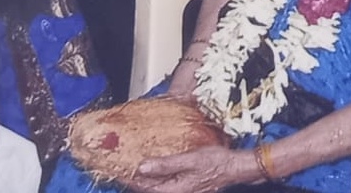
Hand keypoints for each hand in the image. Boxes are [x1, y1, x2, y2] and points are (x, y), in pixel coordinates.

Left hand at [132, 145, 254, 192]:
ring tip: (133, 165)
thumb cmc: (216, 162)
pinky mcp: (185, 187)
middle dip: (134, 178)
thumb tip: (142, 167)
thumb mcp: (190, 160)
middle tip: (121, 165)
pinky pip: (165, 183)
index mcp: (174, 190)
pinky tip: (154, 166)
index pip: (144, 186)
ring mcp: (181, 191)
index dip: (128, 177)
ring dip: (144, 177)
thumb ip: (166, 165)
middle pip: (148, 189)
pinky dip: (156, 176)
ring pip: (156, 186)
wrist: (235, 168)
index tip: (115, 168)